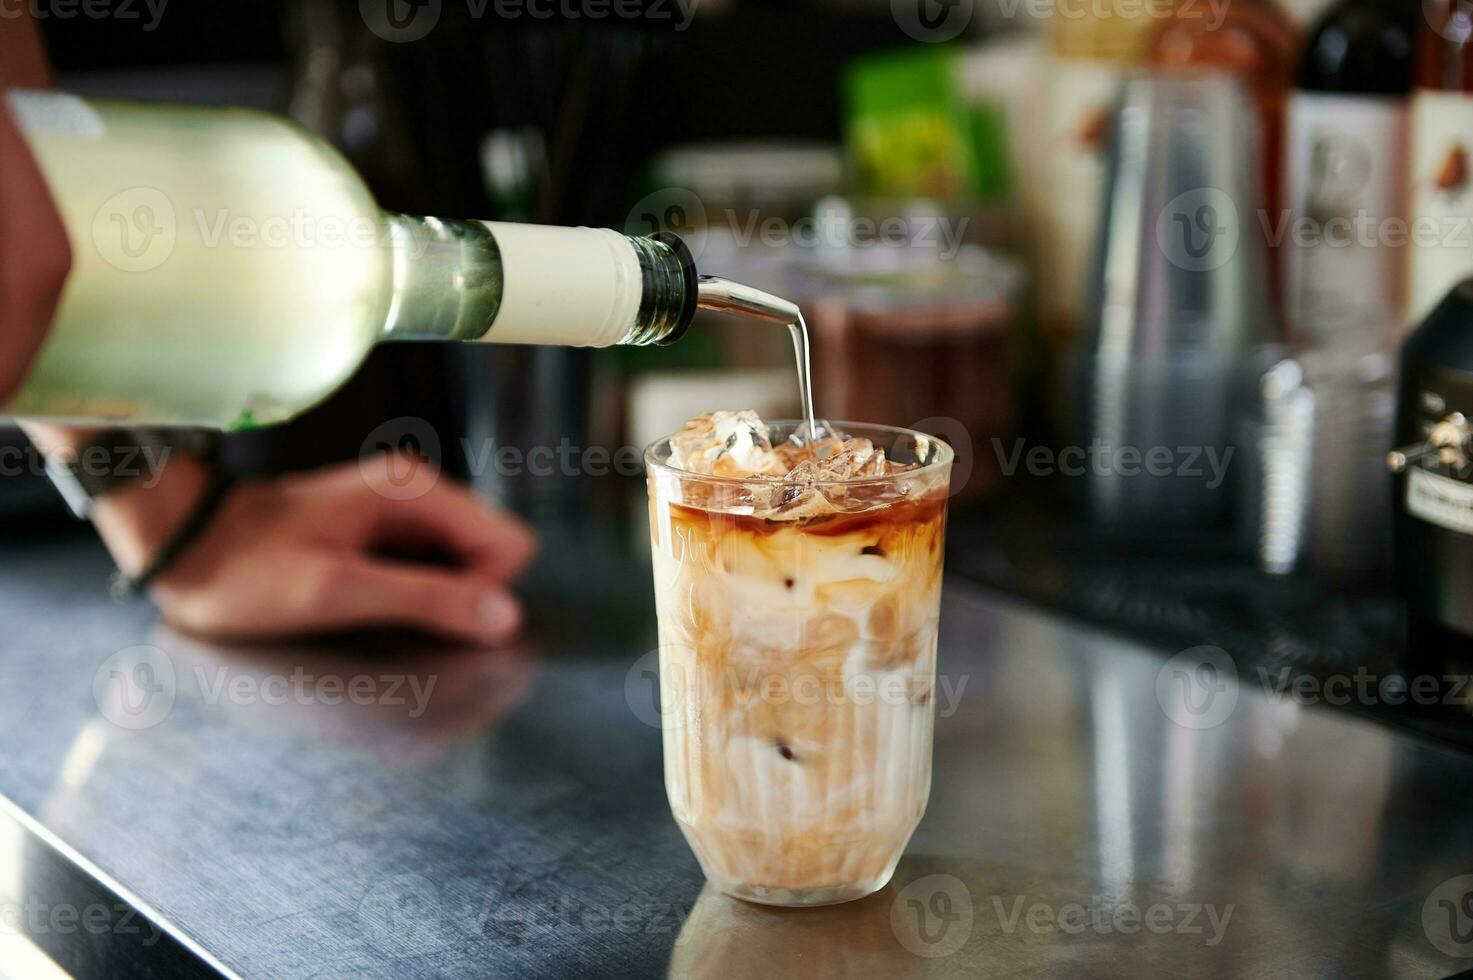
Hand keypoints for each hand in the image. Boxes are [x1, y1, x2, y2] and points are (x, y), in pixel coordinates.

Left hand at [139, 454, 535, 642]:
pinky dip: (411, 594)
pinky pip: (431, 566)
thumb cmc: (248, 571)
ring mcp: (402, 509)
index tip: (421, 615)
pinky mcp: (383, 529)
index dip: (481, 594)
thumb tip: (506, 617)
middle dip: (458, 598)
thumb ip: (426, 600)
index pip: (509, 546)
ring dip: (432, 599)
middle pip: (491, 555)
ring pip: (463, 565)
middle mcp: (418, 493)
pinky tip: (365, 603)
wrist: (186, 545)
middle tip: (388, 615)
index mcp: (416, 494)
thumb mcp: (336, 593)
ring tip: (370, 610)